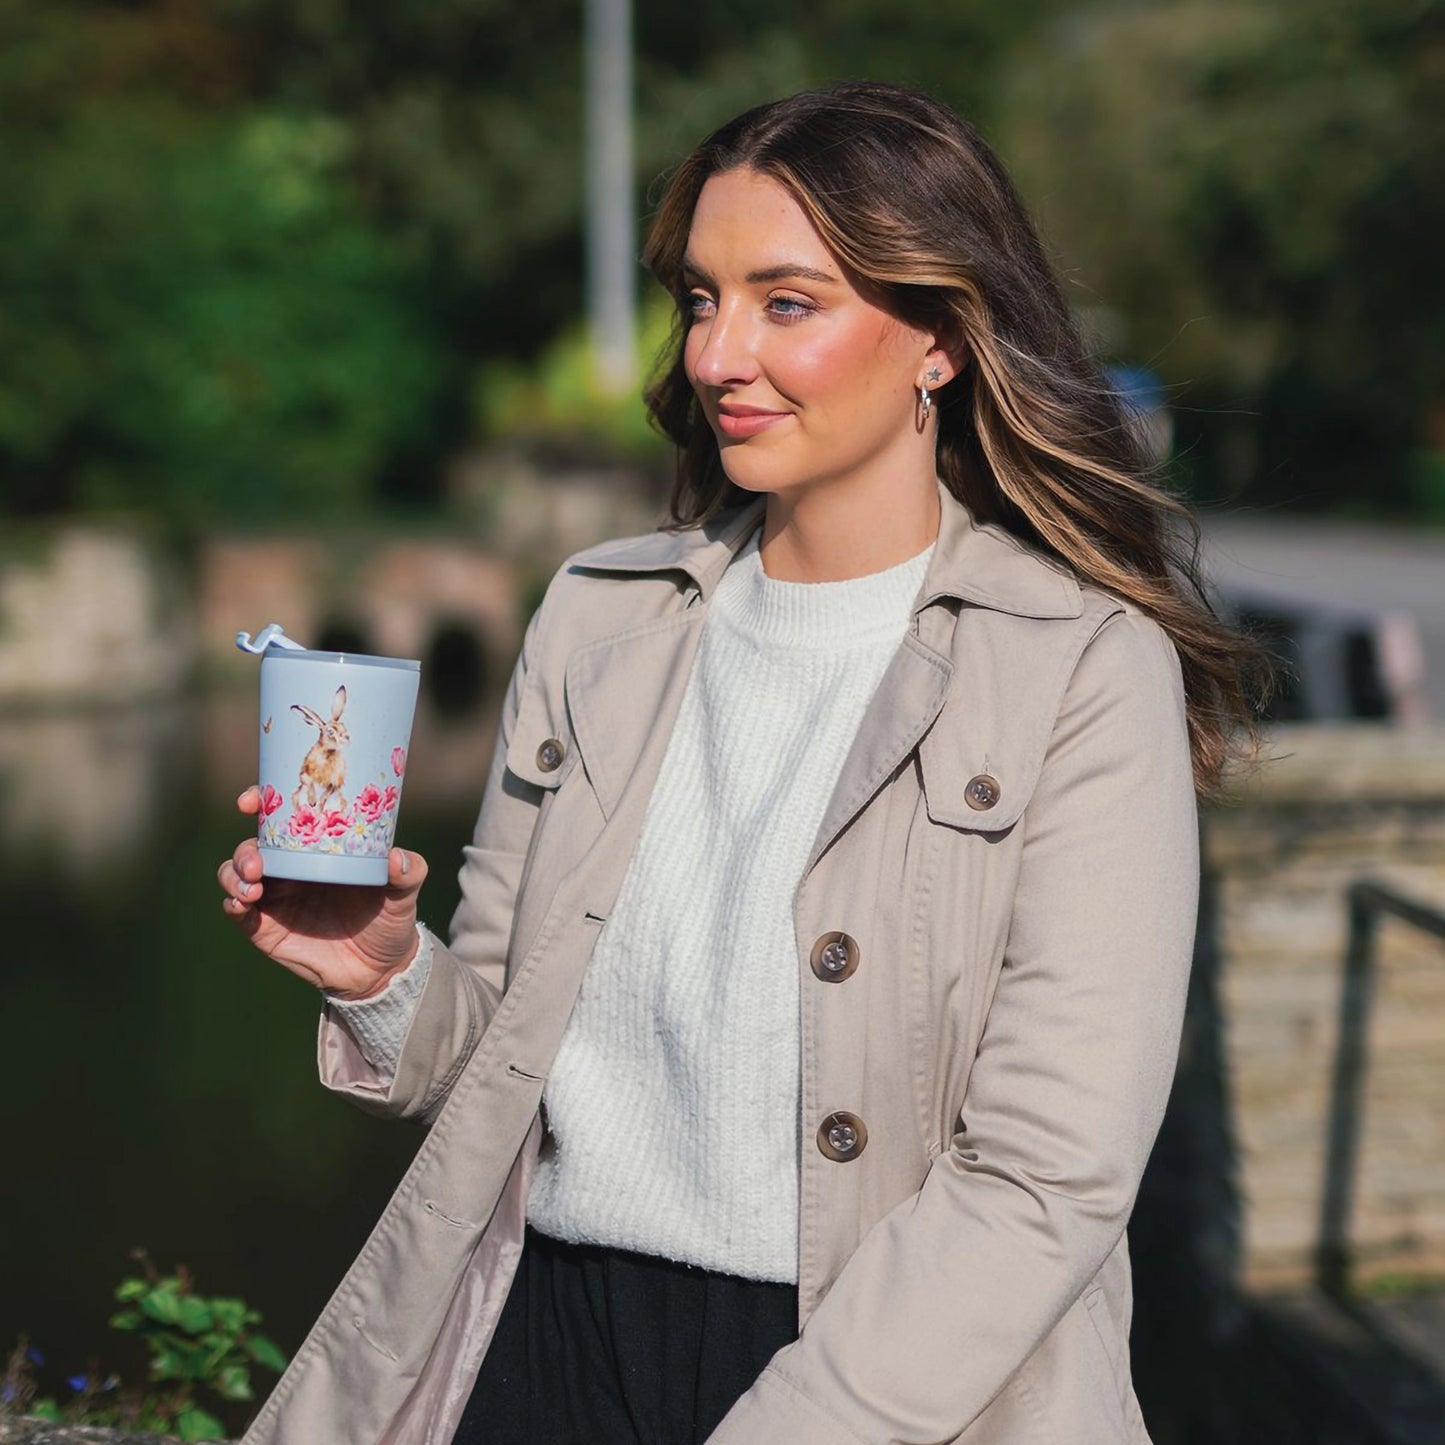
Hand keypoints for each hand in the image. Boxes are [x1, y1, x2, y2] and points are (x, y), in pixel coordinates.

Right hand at [218, 786, 428, 998]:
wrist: (380, 968)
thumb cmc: (390, 919)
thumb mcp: (403, 893)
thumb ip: (409, 872)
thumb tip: (397, 857)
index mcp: (316, 848)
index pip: (280, 817)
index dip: (259, 803)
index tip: (250, 802)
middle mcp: (289, 867)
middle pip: (251, 845)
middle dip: (245, 850)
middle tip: (258, 864)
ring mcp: (274, 896)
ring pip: (235, 873)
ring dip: (234, 875)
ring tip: (253, 887)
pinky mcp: (264, 927)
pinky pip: (237, 910)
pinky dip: (232, 902)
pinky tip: (242, 904)